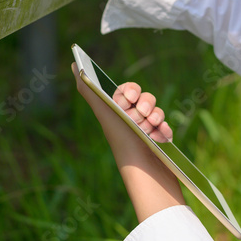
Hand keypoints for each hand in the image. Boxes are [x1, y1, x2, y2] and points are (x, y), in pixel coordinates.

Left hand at [73, 64, 183, 221]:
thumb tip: (73, 65)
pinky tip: (161, 139)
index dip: (130, 91)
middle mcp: (128, 122)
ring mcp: (145, 132)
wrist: (145, 175)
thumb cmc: (124, 143)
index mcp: (114, 114)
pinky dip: (165, 130)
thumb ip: (90, 89)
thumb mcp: (106, 113)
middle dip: (146, 103)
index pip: (125, 91)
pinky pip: (166, 127)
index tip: (129, 98)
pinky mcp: (159, 142)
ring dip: (156, 116)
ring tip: (151, 130)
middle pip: (143, 98)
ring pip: (156, 111)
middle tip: (141, 116)